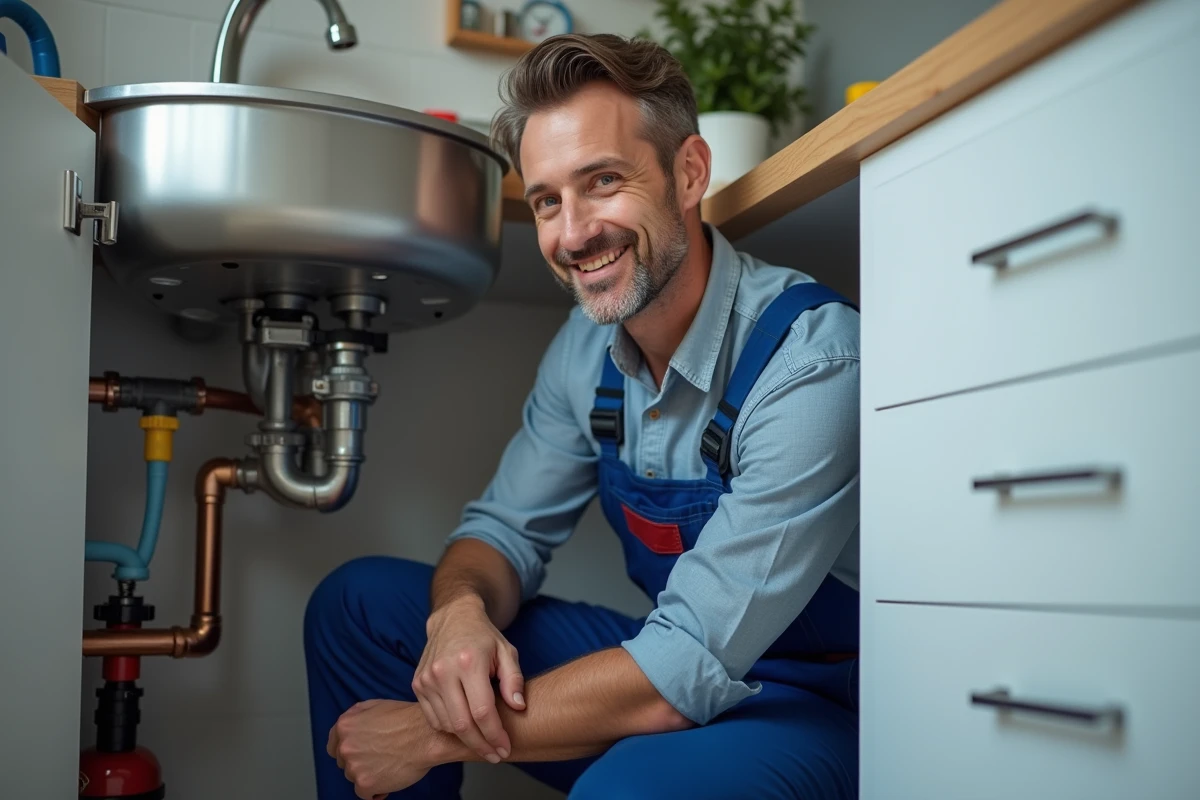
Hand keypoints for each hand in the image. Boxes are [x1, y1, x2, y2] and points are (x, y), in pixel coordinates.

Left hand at [327, 699, 434, 798]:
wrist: (425, 735)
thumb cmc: (406, 718)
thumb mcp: (376, 705)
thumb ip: (356, 716)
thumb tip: (351, 726)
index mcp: (345, 726)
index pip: (333, 746)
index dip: (348, 750)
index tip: (359, 753)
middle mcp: (345, 747)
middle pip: (344, 763)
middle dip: (359, 761)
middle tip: (379, 757)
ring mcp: (354, 767)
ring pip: (354, 777)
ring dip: (368, 775)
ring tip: (388, 767)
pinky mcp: (365, 784)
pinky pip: (364, 794)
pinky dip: (375, 790)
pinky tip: (388, 781)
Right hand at [412, 595, 525, 762]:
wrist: (452, 619)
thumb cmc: (484, 638)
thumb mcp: (507, 652)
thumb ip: (513, 680)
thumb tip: (518, 707)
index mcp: (468, 662)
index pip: (482, 711)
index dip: (494, 735)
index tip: (505, 748)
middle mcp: (443, 671)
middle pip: (462, 724)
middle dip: (481, 745)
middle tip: (496, 755)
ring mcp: (426, 679)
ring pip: (447, 725)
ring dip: (466, 739)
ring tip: (484, 741)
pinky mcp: (417, 684)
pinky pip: (434, 718)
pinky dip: (450, 728)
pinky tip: (466, 728)